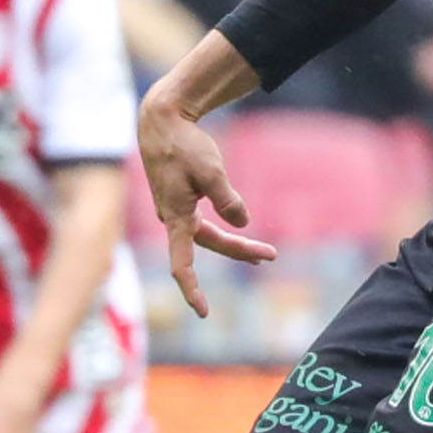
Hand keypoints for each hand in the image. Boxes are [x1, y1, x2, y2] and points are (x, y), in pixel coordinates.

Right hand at [138, 92, 275, 318]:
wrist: (161, 120)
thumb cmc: (183, 144)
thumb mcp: (211, 170)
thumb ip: (227, 199)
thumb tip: (242, 223)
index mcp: (175, 217)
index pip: (182, 264)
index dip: (192, 290)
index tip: (203, 312)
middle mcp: (173, 218)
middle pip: (211, 245)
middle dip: (240, 252)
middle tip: (271, 256)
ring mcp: (175, 209)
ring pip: (209, 234)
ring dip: (234, 244)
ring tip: (263, 254)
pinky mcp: (179, 199)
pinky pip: (203, 223)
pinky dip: (223, 228)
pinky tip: (236, 225)